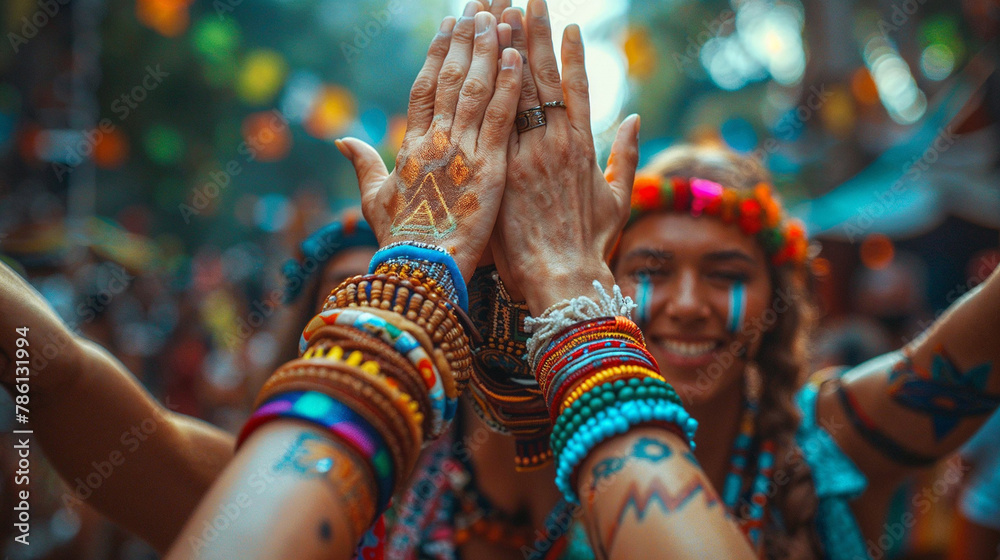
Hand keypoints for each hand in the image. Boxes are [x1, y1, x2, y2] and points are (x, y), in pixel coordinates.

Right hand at [336, 4, 522, 280]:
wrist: (420, 269)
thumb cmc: (399, 240)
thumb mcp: (374, 199)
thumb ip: (363, 165)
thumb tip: (342, 140)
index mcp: (410, 146)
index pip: (424, 88)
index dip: (437, 54)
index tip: (448, 26)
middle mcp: (435, 140)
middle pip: (451, 78)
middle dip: (465, 40)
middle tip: (478, 6)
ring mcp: (462, 151)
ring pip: (476, 89)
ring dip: (488, 50)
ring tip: (499, 17)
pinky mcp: (488, 166)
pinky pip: (501, 117)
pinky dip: (509, 85)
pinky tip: (518, 56)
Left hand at [490, 0, 640, 313]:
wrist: (562, 278)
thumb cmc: (590, 245)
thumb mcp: (618, 201)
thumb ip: (625, 157)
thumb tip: (630, 119)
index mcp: (584, 148)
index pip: (576, 88)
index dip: (570, 54)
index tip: (568, 24)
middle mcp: (558, 142)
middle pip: (543, 77)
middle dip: (536, 33)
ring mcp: (529, 153)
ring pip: (517, 89)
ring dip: (510, 48)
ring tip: (503, 10)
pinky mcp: (505, 169)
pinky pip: (496, 121)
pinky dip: (493, 88)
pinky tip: (487, 61)